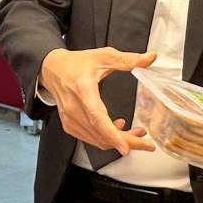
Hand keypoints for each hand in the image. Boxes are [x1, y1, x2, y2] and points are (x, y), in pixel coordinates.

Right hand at [39, 47, 157, 155]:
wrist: (52, 69)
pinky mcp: (70, 126)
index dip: (113, 135)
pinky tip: (117, 128)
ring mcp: (70, 119)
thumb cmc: (76, 63)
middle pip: (102, 134)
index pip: (98, 118)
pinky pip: (92, 139)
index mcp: (83, 90)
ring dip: (119, 140)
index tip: (126, 147)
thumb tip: (150, 58)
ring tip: (137, 133)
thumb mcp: (103, 56)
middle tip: (146, 144)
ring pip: (98, 140)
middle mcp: (75, 108)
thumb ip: (128, 60)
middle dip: (127, 142)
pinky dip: (107, 138)